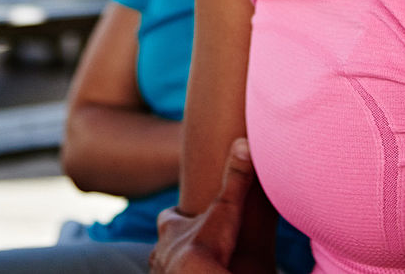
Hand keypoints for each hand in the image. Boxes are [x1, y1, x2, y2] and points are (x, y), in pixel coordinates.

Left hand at [151, 138, 256, 272]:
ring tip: (196, 267)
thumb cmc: (206, 248)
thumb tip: (243, 142)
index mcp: (171, 229)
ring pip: (167, 267)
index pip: (168, 218)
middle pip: (166, 244)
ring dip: (179, 266)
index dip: (177, 216)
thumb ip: (235, 179)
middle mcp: (161, 252)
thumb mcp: (225, 209)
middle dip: (178, 244)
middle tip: (195, 245)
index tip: (185, 214)